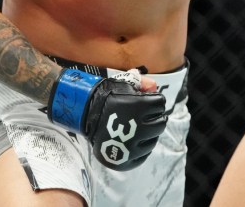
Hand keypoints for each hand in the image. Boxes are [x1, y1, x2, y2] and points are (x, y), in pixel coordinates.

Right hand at [47, 68, 167, 170]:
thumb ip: (142, 83)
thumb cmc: (106, 97)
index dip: (156, 101)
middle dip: (156, 117)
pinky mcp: (126, 160)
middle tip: (148, 115)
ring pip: (153, 140)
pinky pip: (144, 155)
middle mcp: (138, 129)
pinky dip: (142, 148)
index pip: (160, 104)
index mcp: (140, 107)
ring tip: (139, 127)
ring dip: (150, 133)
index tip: (150, 101)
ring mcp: (132, 147)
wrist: (84, 114)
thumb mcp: (124, 84)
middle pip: (160, 124)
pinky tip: (135, 140)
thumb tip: (155, 87)